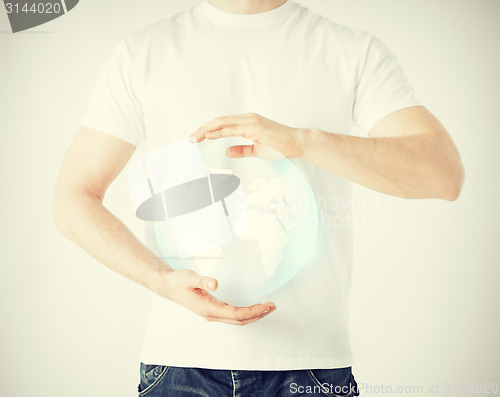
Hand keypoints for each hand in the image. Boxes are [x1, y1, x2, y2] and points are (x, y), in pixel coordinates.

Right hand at [154, 268, 275, 325]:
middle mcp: (212, 314)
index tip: (265, 306)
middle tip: (272, 307)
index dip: (252, 311)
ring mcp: (212, 314)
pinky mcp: (213, 310)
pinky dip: (245, 313)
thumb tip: (215, 284)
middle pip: (240, 320)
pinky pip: (233, 316)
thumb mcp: (190, 277)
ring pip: (237, 320)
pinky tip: (252, 308)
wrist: (167, 285)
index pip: (235, 314)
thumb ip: (203, 281)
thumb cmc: (178, 281)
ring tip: (267, 308)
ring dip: (253, 315)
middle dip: (257, 315)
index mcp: (208, 308)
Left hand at [189, 113, 305, 159]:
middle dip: (202, 129)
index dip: (208, 130)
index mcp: (247, 122)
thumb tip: (226, 151)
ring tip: (194, 138)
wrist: (297, 144)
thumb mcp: (256, 150)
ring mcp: (251, 121)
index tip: (196, 138)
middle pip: (219, 121)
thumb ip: (241, 150)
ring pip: (222, 122)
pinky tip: (208, 136)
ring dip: (206, 130)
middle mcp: (247, 118)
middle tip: (189, 139)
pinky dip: (219, 132)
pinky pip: (232, 129)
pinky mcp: (255, 127)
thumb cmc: (280, 146)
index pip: (222, 124)